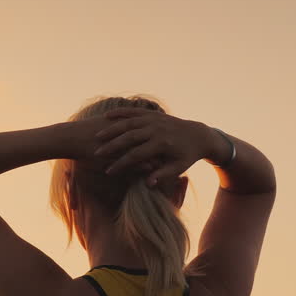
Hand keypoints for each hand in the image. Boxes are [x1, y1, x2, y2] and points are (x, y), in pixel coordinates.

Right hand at [91, 108, 211, 186]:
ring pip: (129, 122)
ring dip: (112, 128)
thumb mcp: (178, 168)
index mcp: (162, 144)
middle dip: (112, 145)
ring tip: (98, 136)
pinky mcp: (154, 114)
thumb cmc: (188, 156)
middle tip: (96, 152)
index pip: (137, 155)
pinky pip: (134, 111)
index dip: (121, 164)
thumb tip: (148, 184)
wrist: (200, 136)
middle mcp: (157, 129)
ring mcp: (155, 119)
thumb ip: (162, 175)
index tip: (109, 171)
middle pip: (129, 136)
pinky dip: (121, 112)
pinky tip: (108, 116)